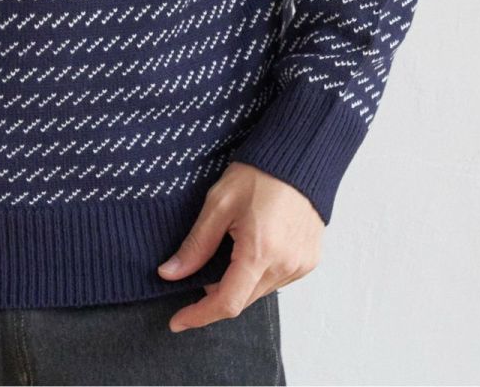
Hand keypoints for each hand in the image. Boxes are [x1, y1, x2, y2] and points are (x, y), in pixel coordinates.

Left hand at [156, 162, 322, 331]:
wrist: (299, 157)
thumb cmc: (259, 174)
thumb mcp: (219, 203)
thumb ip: (196, 244)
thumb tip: (170, 273)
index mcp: (260, 252)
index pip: (226, 303)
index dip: (199, 316)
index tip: (177, 321)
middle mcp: (285, 265)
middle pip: (242, 300)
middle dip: (215, 295)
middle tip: (198, 272)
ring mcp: (300, 265)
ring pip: (259, 292)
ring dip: (238, 284)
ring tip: (226, 252)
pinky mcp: (309, 261)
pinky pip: (276, 280)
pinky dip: (257, 275)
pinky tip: (250, 250)